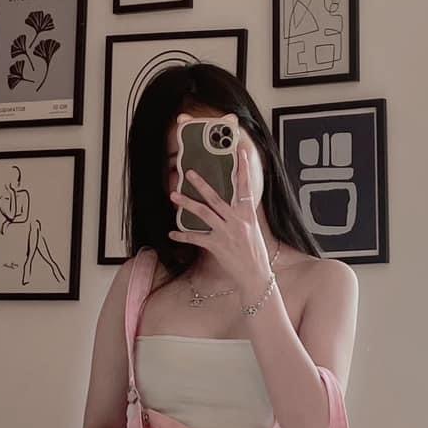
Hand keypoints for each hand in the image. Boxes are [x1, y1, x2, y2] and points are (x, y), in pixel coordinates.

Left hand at [170, 144, 273, 305]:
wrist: (255, 275)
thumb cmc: (254, 253)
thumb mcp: (252, 229)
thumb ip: (241, 214)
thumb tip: (232, 203)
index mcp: (247, 214)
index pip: (245, 187)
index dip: (243, 169)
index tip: (240, 153)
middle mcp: (236, 221)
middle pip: (216, 198)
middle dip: (201, 184)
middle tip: (189, 173)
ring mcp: (225, 233)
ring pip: (203, 213)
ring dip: (186, 203)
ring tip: (173, 195)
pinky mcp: (216, 246)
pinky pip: (196, 237)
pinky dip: (182, 235)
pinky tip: (172, 233)